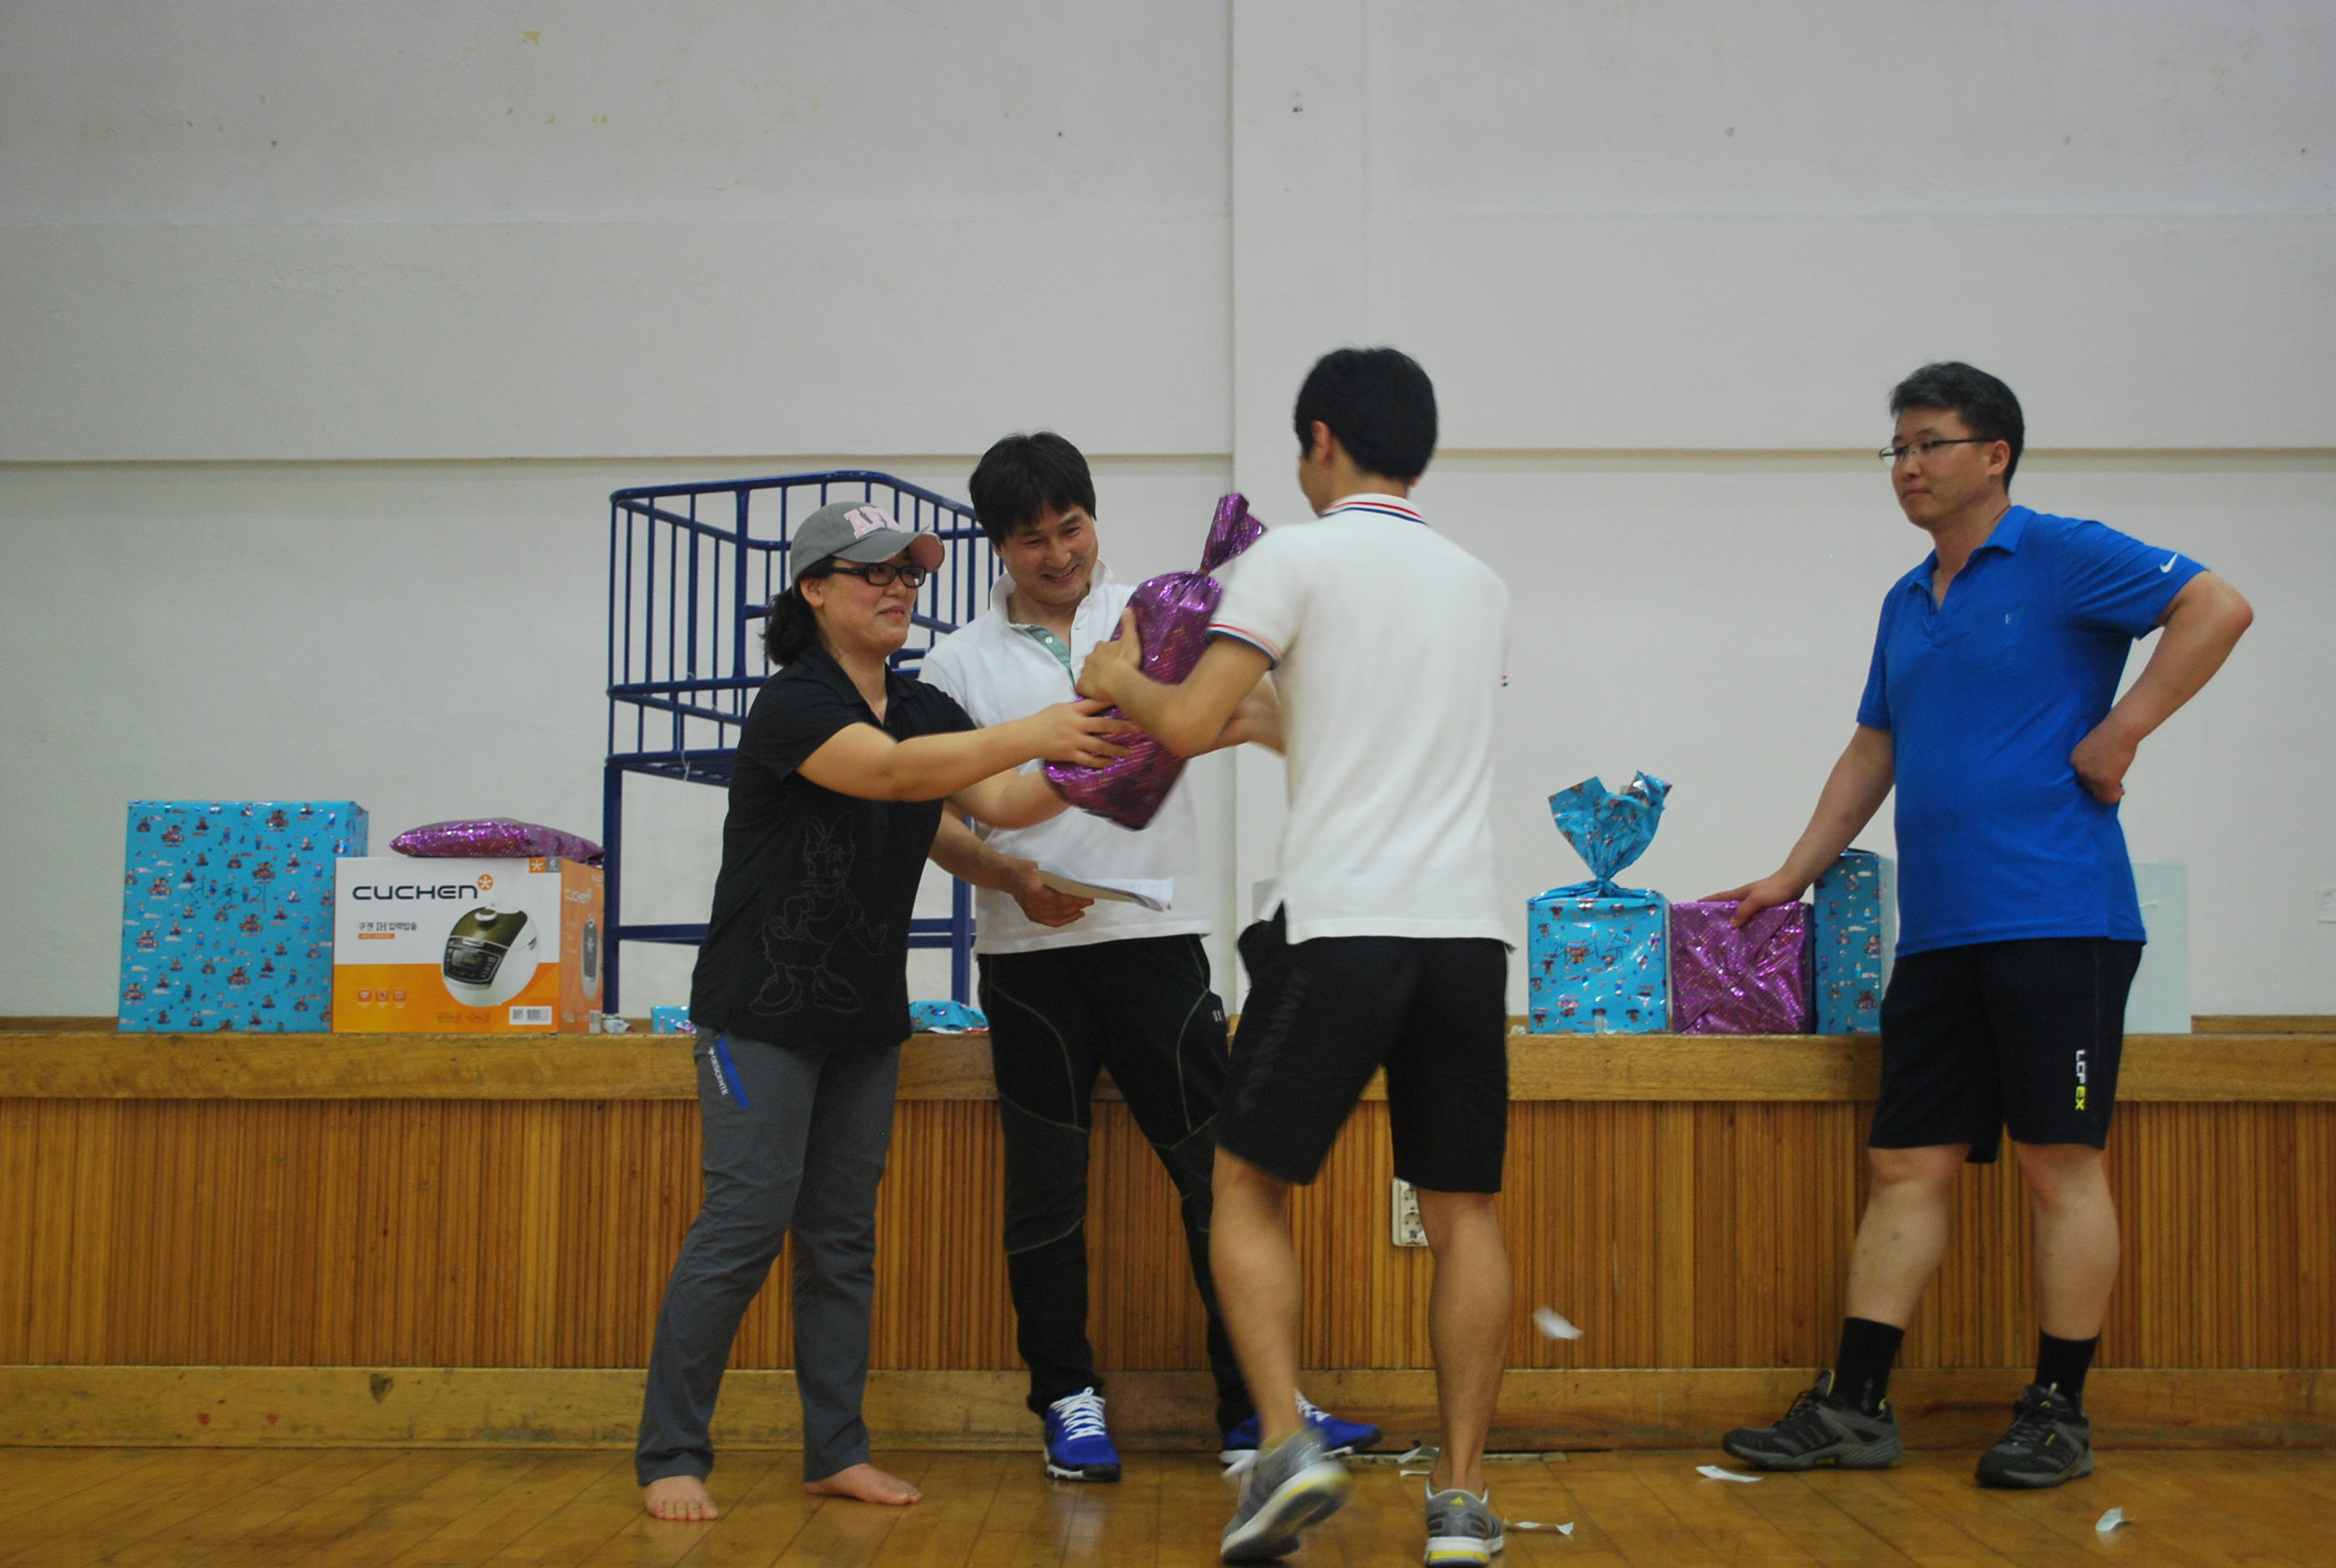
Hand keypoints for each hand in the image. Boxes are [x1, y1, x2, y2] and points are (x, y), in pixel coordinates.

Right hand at [1009, 861, 1091, 927]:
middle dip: (1076, 906)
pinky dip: (1065, 919)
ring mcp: (1030, 912)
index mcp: (1032, 889)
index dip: (1074, 900)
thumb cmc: (1026, 869)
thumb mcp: (1041, 868)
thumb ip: (1056, 878)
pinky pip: (1051, 921)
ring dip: (1072, 913)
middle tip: (1089, 901)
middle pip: (1059, 909)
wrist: (1008, 876)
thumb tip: (1077, 886)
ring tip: (1084, 907)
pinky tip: (1075, 915)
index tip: (1087, 897)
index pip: (1058, 899)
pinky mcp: (1031, 916)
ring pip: (1056, 917)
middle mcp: (1030, 903)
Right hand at [1022, 698, 1137, 766]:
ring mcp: (1073, 741)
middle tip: (1139, 728)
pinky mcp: (1070, 754)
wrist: (1028, 737)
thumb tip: (1096, 704)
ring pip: (1100, 746)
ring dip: (1116, 749)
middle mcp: (1076, 725)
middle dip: (1123, 727)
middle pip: (1104, 725)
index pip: (1096, 704)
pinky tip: (1110, 762)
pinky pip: (1088, 760)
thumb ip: (1078, 707)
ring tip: (1129, 751)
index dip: (1113, 702)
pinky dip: (1100, 762)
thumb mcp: (1061, 708)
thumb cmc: (1045, 720)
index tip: (1129, 701)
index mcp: (1073, 710)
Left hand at [1077, 609, 1142, 700]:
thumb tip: (1127, 608)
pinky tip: (1095, 693)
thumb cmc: (1126, 661)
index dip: (1108, 654)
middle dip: (1099, 665)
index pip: (1102, 648)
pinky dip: (1087, 689)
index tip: (1116, 659)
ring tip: (1104, 684)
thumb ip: (1129, 624)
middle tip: (1110, 672)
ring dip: (1094, 677)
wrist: (1120, 681)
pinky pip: (1083, 687)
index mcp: (1100, 647)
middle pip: (1093, 660)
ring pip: (1087, 673)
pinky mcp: (1081, 686)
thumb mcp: (1131, 639)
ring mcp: (1084, 673)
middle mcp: (1089, 658)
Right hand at [1703, 873, 1802, 928]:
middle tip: (1711, 929)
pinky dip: (1750, 925)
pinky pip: (1754, 918)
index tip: (1695, 904)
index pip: (1719, 897)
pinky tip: (1751, 934)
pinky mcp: (1767, 907)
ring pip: (1742, 914)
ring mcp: (1757, 902)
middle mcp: (1746, 898)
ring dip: (1736, 922)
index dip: (1707, 900)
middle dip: (1719, 915)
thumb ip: (1743, 910)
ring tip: (1730, 937)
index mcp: (1740, 893)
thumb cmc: (1774, 889)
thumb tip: (1731, 924)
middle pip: (1729, 907)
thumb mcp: (1756, 899)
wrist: (1794, 882)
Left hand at [2070, 720, 2138, 803]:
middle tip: (2114, 785)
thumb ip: (2093, 758)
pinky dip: (2115, 796)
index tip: (2102, 779)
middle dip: (2101, 787)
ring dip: (2109, 793)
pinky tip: (2121, 791)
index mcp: (2074, 759)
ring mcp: (2091, 776)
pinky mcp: (2105, 781)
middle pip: (2088, 787)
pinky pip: (2108, 797)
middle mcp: (2079, 769)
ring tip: (2118, 790)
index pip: (2079, 777)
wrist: (2121, 728)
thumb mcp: (2094, 745)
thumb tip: (2102, 770)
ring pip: (2098, 794)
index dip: (2092, 780)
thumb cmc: (2112, 732)